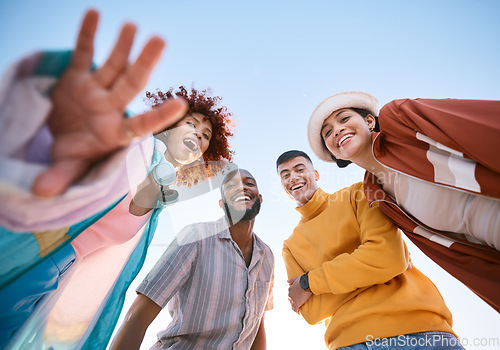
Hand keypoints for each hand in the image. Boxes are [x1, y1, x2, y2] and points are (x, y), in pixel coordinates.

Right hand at [32, 9, 187, 196]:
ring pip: (113, 65)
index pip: (141, 123)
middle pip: (132, 83)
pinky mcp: (77, 77)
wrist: (62, 137)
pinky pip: (83, 52)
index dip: (159, 115)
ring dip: (122, 45)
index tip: (182, 104)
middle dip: (145, 63)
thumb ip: (61, 177)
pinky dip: (87, 34)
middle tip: (160, 40)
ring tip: (132, 26)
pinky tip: (94, 13)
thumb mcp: (68, 166)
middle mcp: (110, 108)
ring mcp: (95, 90)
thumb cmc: (75, 155)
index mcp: (115, 132)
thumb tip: (40, 193)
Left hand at [287, 276, 311, 313]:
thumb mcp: (296, 278)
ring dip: (295, 309)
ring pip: (292, 306)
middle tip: (297, 306)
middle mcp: (289, 295)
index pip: (289, 296)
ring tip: (297, 311)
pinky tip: (299, 313)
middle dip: (293, 304)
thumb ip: (291, 280)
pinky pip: (295, 309)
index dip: (293, 298)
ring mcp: (293, 300)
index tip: (296, 300)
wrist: (307, 283)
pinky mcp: (297, 304)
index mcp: (289, 290)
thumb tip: (287, 281)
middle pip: (290, 302)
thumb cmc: (303, 280)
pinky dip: (297, 312)